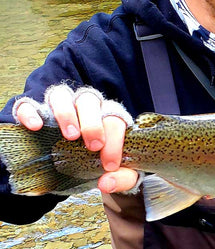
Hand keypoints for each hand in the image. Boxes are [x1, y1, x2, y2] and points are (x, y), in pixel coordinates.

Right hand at [15, 85, 137, 193]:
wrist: (69, 168)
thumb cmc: (98, 163)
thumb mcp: (115, 172)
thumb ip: (121, 178)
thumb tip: (107, 184)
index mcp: (106, 116)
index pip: (115, 119)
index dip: (115, 140)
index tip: (110, 165)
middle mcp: (83, 106)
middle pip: (89, 100)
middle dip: (93, 123)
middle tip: (94, 146)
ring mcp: (58, 106)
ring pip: (61, 95)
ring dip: (67, 114)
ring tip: (70, 136)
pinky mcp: (33, 111)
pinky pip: (28, 104)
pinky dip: (31, 112)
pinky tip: (36, 127)